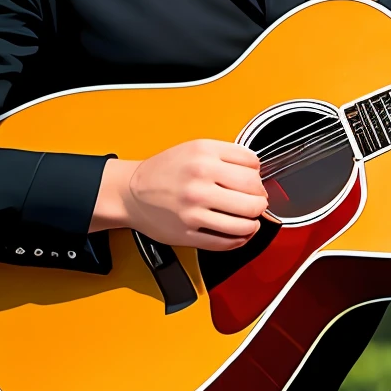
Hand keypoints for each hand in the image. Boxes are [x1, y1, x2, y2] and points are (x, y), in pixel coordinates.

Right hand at [93, 139, 268, 248]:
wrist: (130, 192)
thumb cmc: (163, 171)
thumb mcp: (194, 148)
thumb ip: (227, 156)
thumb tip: (258, 175)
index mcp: (203, 156)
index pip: (253, 166)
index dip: (257, 175)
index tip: (252, 181)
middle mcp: (199, 182)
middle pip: (255, 196)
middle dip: (260, 201)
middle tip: (255, 202)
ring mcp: (194, 210)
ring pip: (246, 223)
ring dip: (253, 223)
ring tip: (248, 218)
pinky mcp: (189, 234)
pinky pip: (228, 242)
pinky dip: (240, 239)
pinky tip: (238, 232)